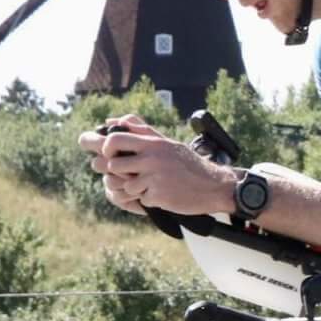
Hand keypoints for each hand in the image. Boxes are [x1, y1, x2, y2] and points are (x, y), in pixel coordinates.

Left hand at [75, 118, 236, 217]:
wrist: (213, 185)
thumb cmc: (187, 163)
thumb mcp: (166, 143)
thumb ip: (140, 131)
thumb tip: (111, 121)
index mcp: (152, 143)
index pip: (114, 140)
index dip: (106, 148)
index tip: (112, 154)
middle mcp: (152, 158)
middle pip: (113, 165)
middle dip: (115, 172)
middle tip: (126, 174)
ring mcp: (154, 178)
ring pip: (125, 185)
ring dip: (134, 189)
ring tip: (150, 186)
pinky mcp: (159, 196)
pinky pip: (141, 199)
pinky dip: (149, 199)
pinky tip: (164, 194)